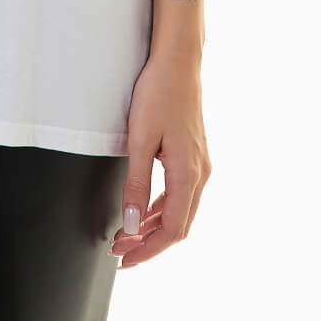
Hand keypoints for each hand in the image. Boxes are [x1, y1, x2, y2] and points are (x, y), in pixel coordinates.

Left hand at [110, 53, 211, 266]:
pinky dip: (161, 208)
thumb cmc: (158, 92)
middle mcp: (201, 172)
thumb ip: (135, 184)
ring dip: (153, 227)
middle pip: (179, 225)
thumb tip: (131, 225)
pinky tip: (143, 211)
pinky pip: (180, 193)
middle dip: (149, 243)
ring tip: (126, 235)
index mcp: (189, 173)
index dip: (148, 250)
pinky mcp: (194, 154)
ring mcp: (200, 163)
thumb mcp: (140, 139)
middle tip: (119, 251)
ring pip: (180, 210)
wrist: (178, 60)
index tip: (125, 260)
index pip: (172, 229)